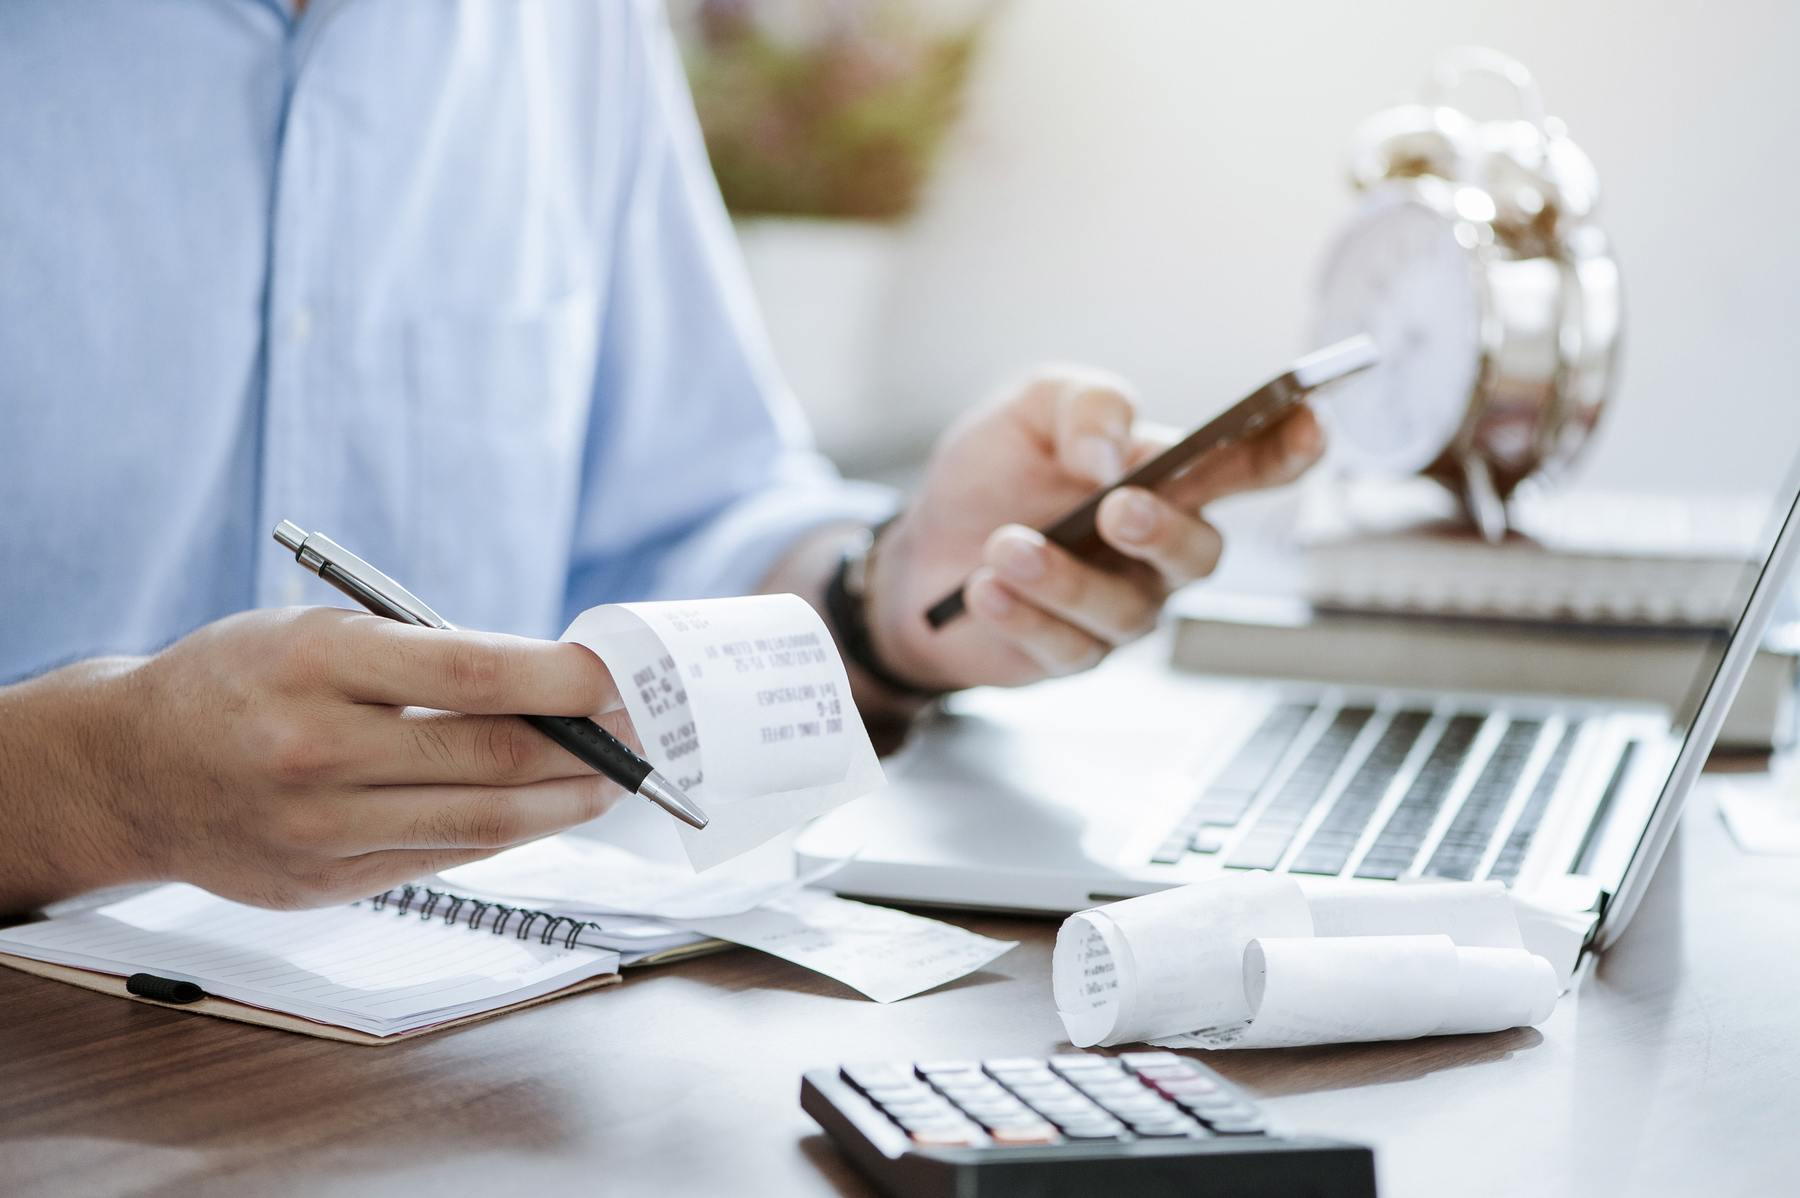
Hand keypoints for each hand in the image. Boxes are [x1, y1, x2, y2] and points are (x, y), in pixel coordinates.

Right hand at [0, 608, 627, 911]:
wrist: (126, 771)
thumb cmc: (238, 682)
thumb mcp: (318, 634)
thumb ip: (425, 657)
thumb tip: (553, 685)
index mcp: (315, 662)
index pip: (474, 674)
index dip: (564, 680)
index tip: (620, 676)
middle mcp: (314, 750)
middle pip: (492, 758)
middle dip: (587, 745)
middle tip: (640, 730)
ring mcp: (317, 829)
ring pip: (483, 824)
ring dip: (567, 802)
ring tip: (612, 780)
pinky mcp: (323, 884)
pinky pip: (446, 859)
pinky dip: (508, 834)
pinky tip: (543, 810)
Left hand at [867, 367, 1323, 691]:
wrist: (918, 548)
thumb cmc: (992, 475)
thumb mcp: (1030, 409)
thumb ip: (1085, 405)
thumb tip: (1112, 453)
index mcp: (1165, 479)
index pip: (1244, 465)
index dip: (1286, 448)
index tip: (1306, 422)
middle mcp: (1156, 551)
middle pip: (1202, 554)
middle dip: (1165, 532)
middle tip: (1116, 509)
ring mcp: (1120, 608)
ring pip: (1126, 610)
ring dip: (1063, 578)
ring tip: (1004, 546)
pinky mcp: (1071, 654)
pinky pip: (1067, 649)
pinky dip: (1024, 616)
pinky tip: (985, 588)